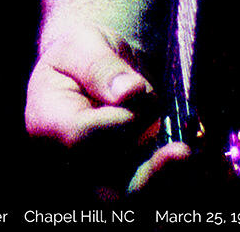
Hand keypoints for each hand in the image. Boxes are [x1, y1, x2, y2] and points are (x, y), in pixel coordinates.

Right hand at [25, 22, 188, 193]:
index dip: (113, 123)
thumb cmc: (81, 53)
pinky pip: (146, 185)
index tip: (136, 94)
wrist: (91, 67)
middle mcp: (67, 160)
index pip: (80, 137)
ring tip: (188, 156)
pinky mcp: (123, 175)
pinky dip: (170, 176)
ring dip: (163, 179)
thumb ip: (101, 67)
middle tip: (180, 152)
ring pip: (129, 194)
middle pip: (104, 185)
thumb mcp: (83, 44)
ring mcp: (96, 173)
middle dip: (145, 174)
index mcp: (47, 123)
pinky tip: (191, 156)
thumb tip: (128, 92)